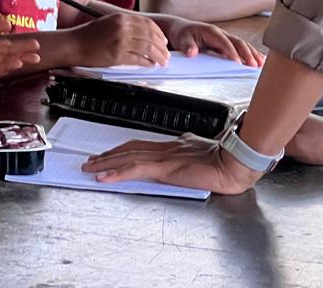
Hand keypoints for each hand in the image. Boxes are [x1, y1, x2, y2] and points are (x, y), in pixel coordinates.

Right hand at [71, 14, 170, 67]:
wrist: (73, 44)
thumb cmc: (89, 34)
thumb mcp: (109, 22)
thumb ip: (126, 25)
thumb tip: (144, 33)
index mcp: (121, 17)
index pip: (148, 24)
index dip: (159, 33)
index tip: (164, 41)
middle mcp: (123, 28)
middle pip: (151, 36)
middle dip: (162, 47)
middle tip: (167, 55)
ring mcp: (121, 41)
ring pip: (147, 48)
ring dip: (158, 56)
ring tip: (162, 62)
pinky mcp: (117, 55)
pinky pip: (137, 59)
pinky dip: (147, 63)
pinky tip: (150, 65)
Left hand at [83, 133, 261, 194]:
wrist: (232, 164)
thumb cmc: (223, 161)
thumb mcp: (199, 156)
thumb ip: (187, 155)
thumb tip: (182, 157)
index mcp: (173, 146)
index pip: (140, 145)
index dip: (121, 150)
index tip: (107, 154)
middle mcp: (165, 148)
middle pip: (129, 149)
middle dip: (107, 155)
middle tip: (90, 160)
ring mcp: (164, 157)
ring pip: (127, 157)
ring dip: (106, 163)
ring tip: (90, 167)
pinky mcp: (166, 168)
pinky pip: (135, 170)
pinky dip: (117, 172)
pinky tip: (105, 177)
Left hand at [164, 18, 264, 66]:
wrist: (180, 28)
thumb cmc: (182, 34)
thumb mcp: (182, 39)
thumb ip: (187, 46)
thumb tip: (192, 53)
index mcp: (211, 32)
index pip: (224, 42)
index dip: (231, 52)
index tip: (237, 62)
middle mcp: (221, 33)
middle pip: (238, 42)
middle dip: (247, 53)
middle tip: (254, 65)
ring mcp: (225, 38)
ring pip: (242, 45)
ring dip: (252, 54)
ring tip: (262, 64)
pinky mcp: (226, 43)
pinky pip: (241, 48)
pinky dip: (250, 54)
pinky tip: (259, 61)